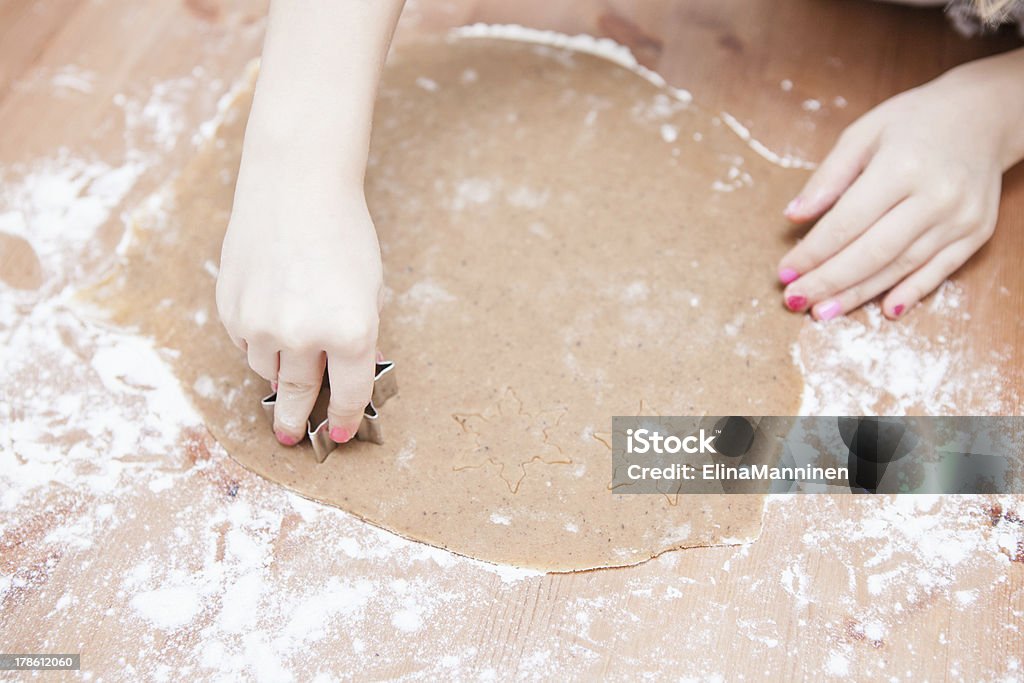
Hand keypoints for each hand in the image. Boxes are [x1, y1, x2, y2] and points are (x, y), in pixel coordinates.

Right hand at [216, 150, 381, 446]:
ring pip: (268, 371)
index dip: (342, 420)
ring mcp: (262, 325)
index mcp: (350, 333)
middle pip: (299, 397)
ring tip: (286, 369)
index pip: (347, 396)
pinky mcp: (232, 310)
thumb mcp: (369, 290)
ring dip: (279, 374)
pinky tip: (268, 322)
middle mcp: (304, 337)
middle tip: (290, 440)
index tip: (336, 435)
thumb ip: (358, 336)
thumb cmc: (343, 234)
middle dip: (296, 423)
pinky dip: (258, 342)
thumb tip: (344, 372)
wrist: (295, 185)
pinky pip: (245, 344)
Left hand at [777, 50, 1023, 320]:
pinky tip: (884, 311)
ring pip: (901, 267)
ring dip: (859, 294)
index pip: (846, 223)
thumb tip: (793, 216)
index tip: (785, 272)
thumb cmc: (915, 121)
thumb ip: (828, 177)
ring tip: (824, 312)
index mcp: (902, 167)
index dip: (812, 253)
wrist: (985, 114)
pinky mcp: (977, 233)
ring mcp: (960, 218)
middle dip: (829, 282)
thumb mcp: (863, 133)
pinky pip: (939, 272)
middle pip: (872, 253)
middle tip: (796, 300)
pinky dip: (911, 293)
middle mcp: (935, 196)